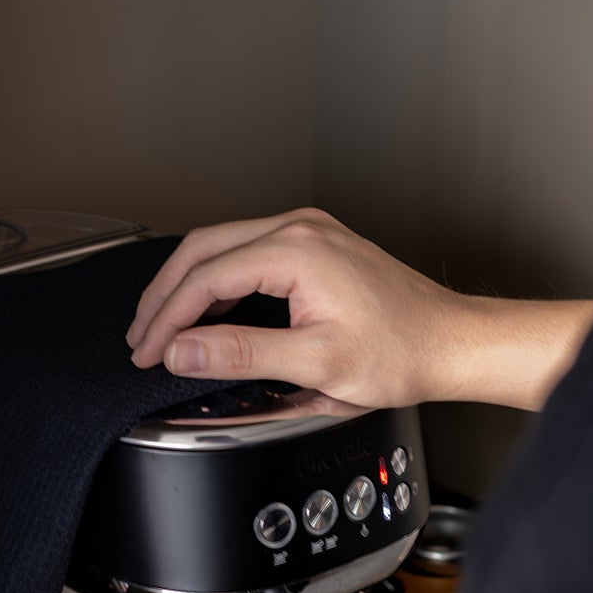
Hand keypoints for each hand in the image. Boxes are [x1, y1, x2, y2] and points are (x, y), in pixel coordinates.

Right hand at [127, 208, 467, 407]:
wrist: (452, 342)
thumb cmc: (402, 351)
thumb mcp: (315, 363)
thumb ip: (240, 354)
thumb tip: (181, 349)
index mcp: (296, 251)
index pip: (204, 279)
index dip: (166, 320)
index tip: (147, 353)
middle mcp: (299, 229)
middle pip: (202, 249)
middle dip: (162, 295)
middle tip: (140, 337)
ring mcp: (308, 232)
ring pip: (220, 245)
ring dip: (186, 285)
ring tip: (162, 326)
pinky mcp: (315, 244)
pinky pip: (246, 251)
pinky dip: (215, 280)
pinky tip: (205, 311)